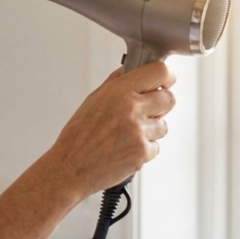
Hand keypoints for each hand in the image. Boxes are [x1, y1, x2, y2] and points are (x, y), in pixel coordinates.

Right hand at [47, 61, 175, 197]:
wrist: (70, 167)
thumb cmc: (77, 137)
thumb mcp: (92, 100)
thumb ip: (115, 83)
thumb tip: (131, 71)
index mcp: (118, 92)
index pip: (159, 72)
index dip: (166, 77)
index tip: (165, 81)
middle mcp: (131, 109)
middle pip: (169, 99)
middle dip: (161, 104)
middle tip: (149, 109)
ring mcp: (139, 132)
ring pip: (163, 125)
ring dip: (151, 129)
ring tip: (128, 134)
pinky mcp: (143, 152)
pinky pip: (156, 146)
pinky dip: (144, 148)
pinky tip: (126, 147)